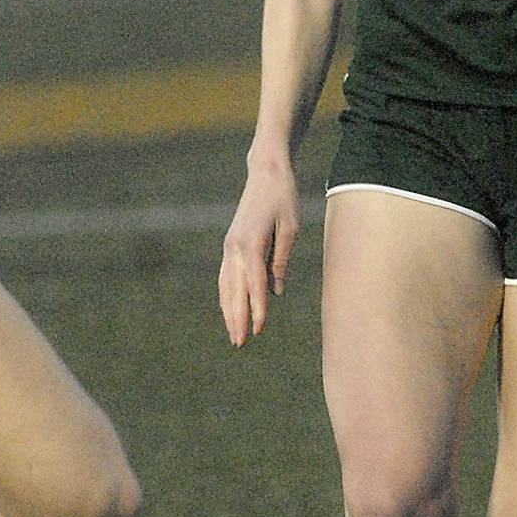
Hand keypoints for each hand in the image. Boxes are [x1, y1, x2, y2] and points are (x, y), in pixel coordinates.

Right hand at [218, 162, 301, 346]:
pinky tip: (230, 310)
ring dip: (228, 310)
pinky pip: (225, 276)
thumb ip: (281, 261)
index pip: (254, 284)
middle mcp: (235, 246)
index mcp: (250, 243)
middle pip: (234, 290)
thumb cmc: (283, 198)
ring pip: (225, 285)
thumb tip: (277, 291)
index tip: (259, 331)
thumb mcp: (291, 229)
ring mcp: (229, 245)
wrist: (265, 172)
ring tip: (233, 334)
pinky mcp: (230, 243)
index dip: (257, 309)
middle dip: (236, 318)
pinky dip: (226, 295)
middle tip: (240, 343)